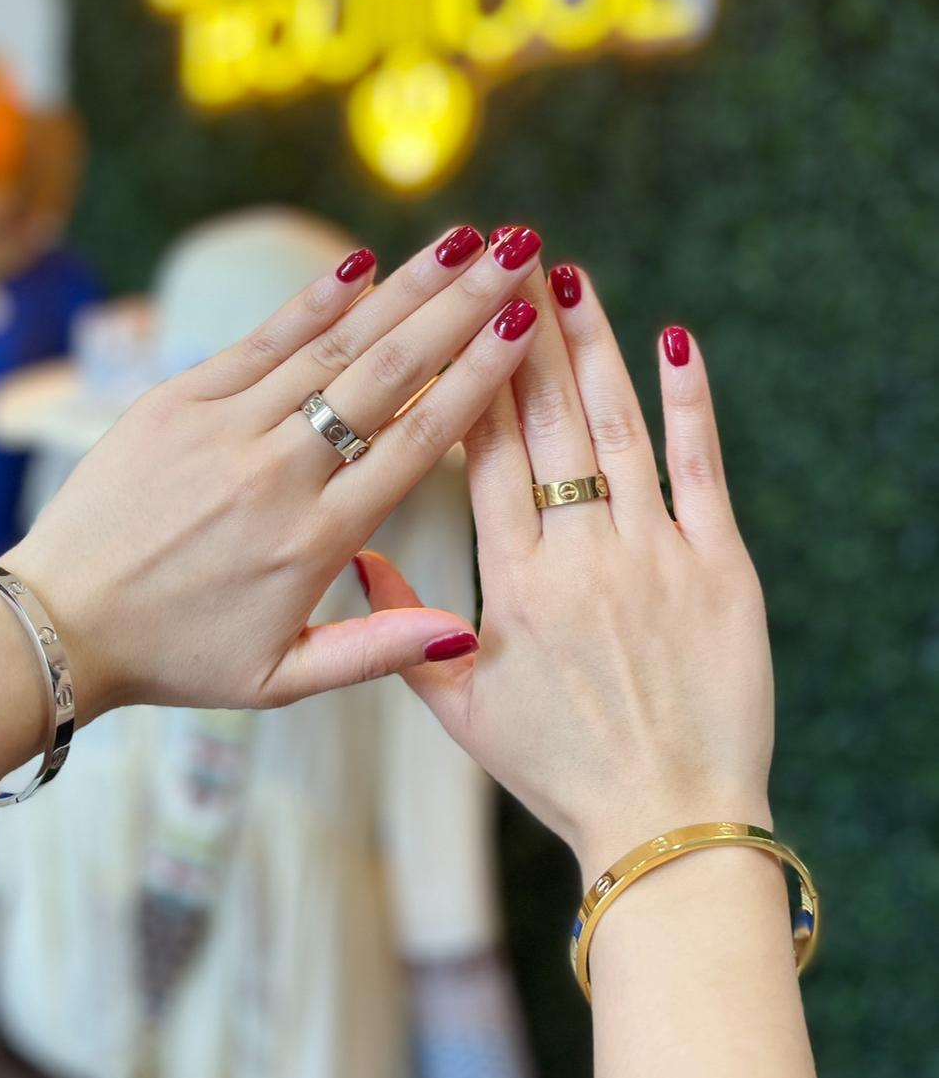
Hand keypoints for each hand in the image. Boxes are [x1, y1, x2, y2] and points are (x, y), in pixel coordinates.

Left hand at [5, 226, 543, 719]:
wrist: (58, 623)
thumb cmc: (178, 654)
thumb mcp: (282, 678)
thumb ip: (378, 649)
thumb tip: (467, 632)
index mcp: (315, 541)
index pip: (416, 442)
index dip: (478, 377)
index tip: (525, 326)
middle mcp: (276, 475)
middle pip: (388, 374)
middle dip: (462, 307)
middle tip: (518, 252)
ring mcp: (223, 430)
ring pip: (332, 347)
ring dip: (404, 288)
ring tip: (463, 242)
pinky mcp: (176, 402)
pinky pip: (259, 342)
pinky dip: (313, 302)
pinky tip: (362, 261)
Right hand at [358, 264, 772, 882]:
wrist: (663, 819)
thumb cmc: (555, 768)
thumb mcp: (459, 710)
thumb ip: (401, 625)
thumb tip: (357, 548)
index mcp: (512, 583)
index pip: (486, 452)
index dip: (472, 373)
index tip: (460, 312)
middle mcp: (579, 555)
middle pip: (547, 420)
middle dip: (525, 333)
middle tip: (510, 259)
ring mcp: (654, 555)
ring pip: (616, 428)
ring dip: (594, 348)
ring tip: (571, 279)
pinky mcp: (720, 568)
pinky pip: (701, 469)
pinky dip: (690, 403)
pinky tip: (676, 339)